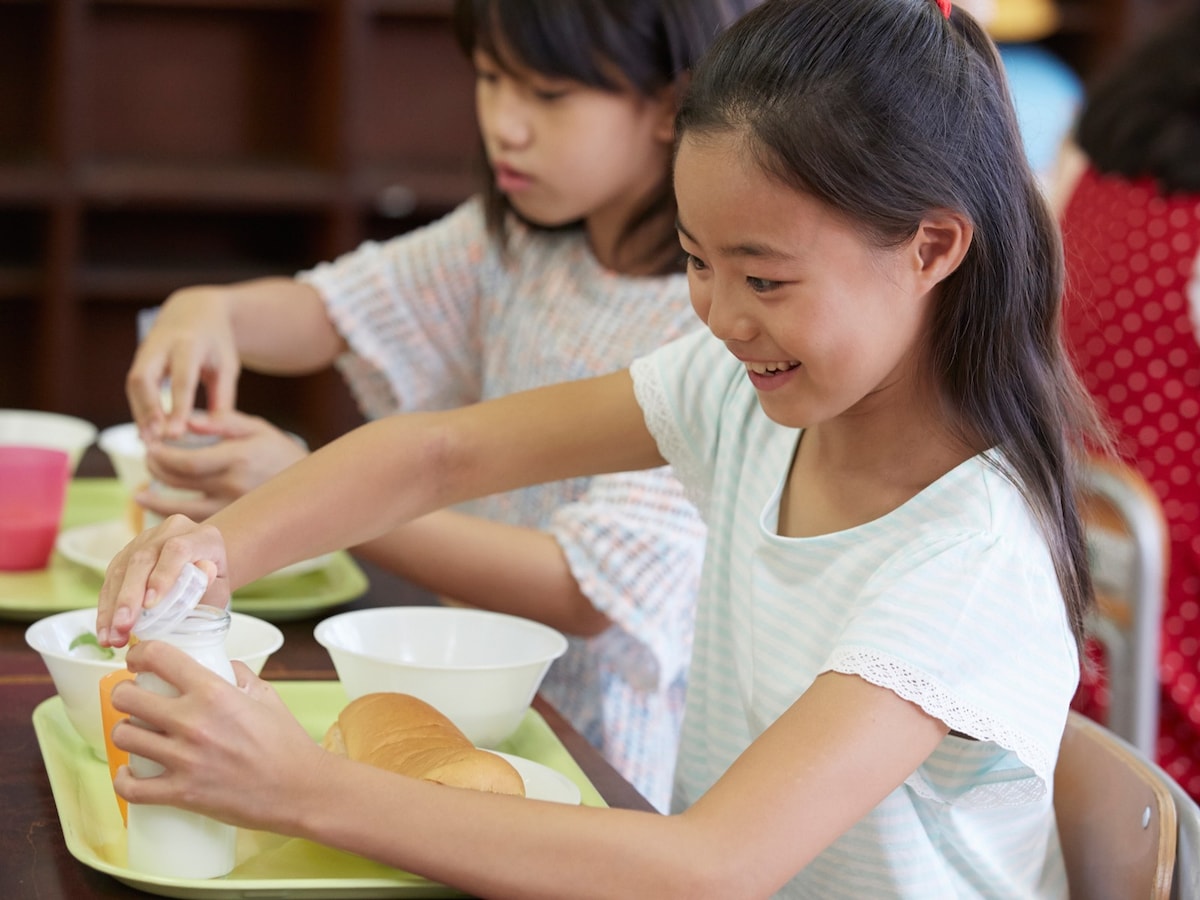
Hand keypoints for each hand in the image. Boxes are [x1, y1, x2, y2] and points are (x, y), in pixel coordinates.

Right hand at [96, 515, 229, 647]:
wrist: (202, 567)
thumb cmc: (213, 583)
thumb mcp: (220, 588)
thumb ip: (212, 585)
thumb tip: (203, 573)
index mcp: (201, 536)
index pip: (178, 549)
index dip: (163, 575)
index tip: (151, 605)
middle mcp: (170, 531)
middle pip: (142, 559)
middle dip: (130, 597)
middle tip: (124, 627)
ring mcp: (144, 540)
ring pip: (121, 569)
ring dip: (113, 607)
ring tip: (113, 637)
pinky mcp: (125, 554)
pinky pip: (110, 580)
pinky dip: (106, 607)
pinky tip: (106, 631)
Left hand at [111, 643, 328, 832]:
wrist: (298, 788)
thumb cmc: (286, 741)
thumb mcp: (266, 695)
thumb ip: (238, 674)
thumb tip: (218, 664)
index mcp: (214, 692)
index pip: (158, 657)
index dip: (139, 653)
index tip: (138, 659)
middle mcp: (193, 722)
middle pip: (126, 697)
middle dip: (124, 694)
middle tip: (134, 698)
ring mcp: (184, 759)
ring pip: (123, 736)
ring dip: (125, 732)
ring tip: (137, 733)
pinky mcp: (180, 793)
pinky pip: (130, 788)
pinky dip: (122, 779)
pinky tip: (129, 772)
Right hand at [127, 286, 240, 439]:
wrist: (195, 311)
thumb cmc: (216, 342)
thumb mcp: (228, 365)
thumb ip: (223, 397)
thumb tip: (212, 430)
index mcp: (189, 343)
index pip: (181, 379)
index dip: (178, 407)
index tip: (177, 434)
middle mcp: (161, 344)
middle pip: (144, 378)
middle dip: (148, 409)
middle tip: (155, 439)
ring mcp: (145, 350)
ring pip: (134, 384)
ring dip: (139, 414)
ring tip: (148, 442)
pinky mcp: (139, 359)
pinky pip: (134, 387)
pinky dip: (139, 409)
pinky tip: (146, 431)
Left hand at [139, 410, 309, 519]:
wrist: (308, 489)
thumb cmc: (279, 453)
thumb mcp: (257, 428)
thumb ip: (223, 421)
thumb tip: (188, 421)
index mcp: (238, 459)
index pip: (187, 462)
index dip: (162, 456)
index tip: (151, 446)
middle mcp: (233, 487)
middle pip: (179, 483)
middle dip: (156, 469)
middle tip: (148, 459)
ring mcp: (233, 509)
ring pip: (183, 510)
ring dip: (156, 501)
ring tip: (141, 492)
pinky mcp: (233, 523)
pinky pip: (195, 523)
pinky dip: (174, 518)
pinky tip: (159, 511)